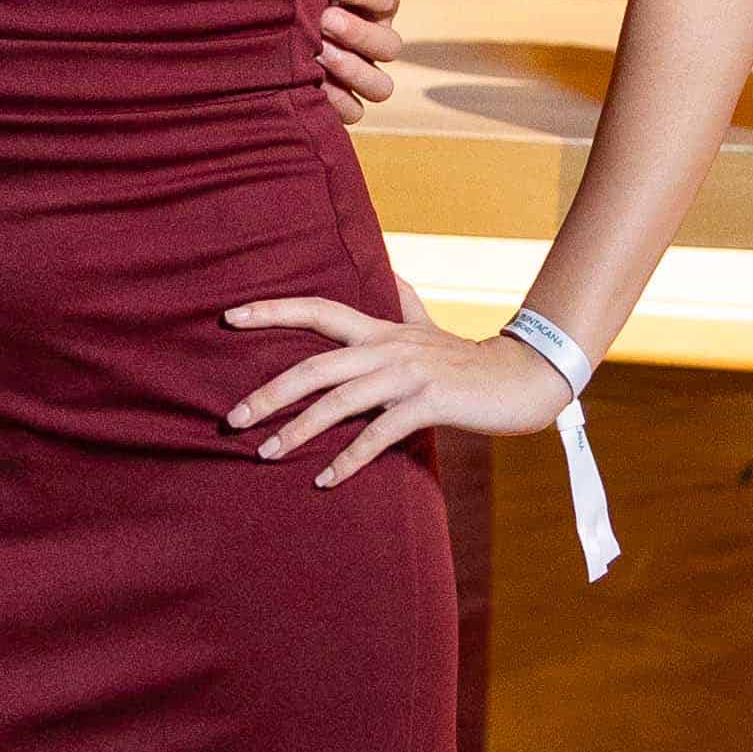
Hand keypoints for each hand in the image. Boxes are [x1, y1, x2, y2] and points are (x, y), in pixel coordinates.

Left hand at [226, 295, 555, 487]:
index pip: (317, 310)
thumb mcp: (429, 326)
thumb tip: (390, 272)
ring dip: (299, 431)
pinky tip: (324, 480)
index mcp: (381, 329)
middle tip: (232, 419)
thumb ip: (404, 301)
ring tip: (265, 454)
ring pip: (340, 401)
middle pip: (315, 366)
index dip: (273, 309)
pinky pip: (379, 434)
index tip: (229, 316)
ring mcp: (408, 375)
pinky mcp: (430, 403)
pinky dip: (349, 458)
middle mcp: (388, 347)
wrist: (524, 378)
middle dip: (269, 393)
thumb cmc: (469, 359)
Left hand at [311, 0, 400, 114]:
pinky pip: (355, 111)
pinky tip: (313, 84)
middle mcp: (372, 41)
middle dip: (359, 32)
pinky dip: (339, 101)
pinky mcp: (341, 101)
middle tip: (325, 18)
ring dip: (354, 70)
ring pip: (382, 86)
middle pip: (390, 45)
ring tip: (321, 54)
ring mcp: (359, 74)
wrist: (249, 15)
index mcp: (371, 5)